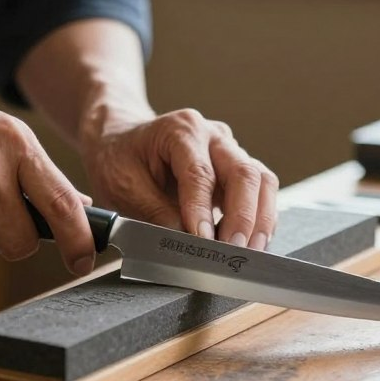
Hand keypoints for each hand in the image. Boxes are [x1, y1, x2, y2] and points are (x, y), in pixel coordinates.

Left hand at [80, 107, 278, 249]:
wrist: (119, 142)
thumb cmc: (119, 160)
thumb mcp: (124, 187)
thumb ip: (156, 214)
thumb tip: (187, 243)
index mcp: (180, 130)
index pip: (200, 173)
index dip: (203, 210)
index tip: (204, 240)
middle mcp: (212, 135)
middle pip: (243, 173)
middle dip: (243, 216)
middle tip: (235, 250)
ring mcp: (228, 150)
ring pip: (261, 180)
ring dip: (260, 219)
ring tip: (250, 251)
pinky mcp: (236, 168)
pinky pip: (260, 190)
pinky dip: (260, 218)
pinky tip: (252, 241)